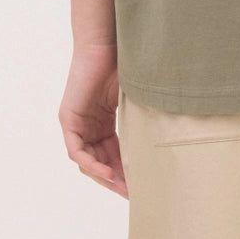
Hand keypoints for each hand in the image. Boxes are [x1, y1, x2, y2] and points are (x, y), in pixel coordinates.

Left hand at [58, 41, 127, 198]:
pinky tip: (108, 173)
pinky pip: (78, 152)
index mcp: (103, 121)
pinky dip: (92, 164)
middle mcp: (88, 125)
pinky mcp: (69, 120)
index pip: (113, 154)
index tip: (140, 186)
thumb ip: (142, 119)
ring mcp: (77, 123)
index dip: (126, 171)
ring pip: (88, 161)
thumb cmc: (124, 64)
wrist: (107, 43)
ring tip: (124, 189)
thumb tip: (170, 136)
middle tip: (133, 195)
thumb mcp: (135, 99)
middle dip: (117, 180)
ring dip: (106, 176)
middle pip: (100, 161)